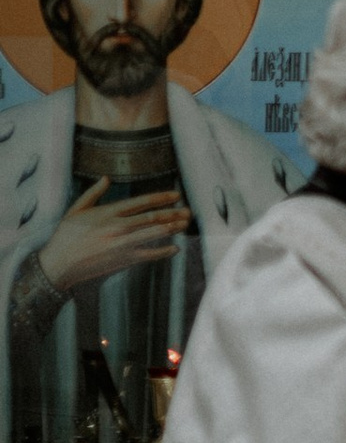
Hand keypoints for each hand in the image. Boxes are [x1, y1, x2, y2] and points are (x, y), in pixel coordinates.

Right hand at [38, 180, 191, 295]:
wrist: (59, 264)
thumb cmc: (65, 237)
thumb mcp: (76, 210)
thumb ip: (93, 193)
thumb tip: (106, 178)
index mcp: (108, 212)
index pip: (141, 202)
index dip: (161, 198)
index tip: (176, 196)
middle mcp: (118, 227)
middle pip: (153, 217)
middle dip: (173, 212)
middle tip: (188, 210)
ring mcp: (122, 244)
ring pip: (154, 233)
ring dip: (173, 228)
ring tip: (185, 223)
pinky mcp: (123, 260)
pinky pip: (148, 255)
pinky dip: (163, 252)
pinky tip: (175, 249)